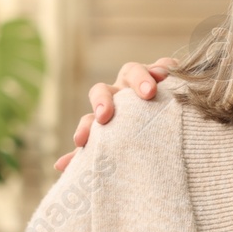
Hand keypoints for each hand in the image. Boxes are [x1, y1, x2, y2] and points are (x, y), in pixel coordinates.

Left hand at [54, 58, 177, 170]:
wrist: (174, 126)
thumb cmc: (142, 140)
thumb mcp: (118, 149)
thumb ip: (90, 156)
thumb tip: (58, 166)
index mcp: (107, 116)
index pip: (90, 119)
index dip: (85, 128)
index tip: (80, 141)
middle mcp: (120, 96)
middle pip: (102, 90)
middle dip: (102, 101)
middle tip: (104, 116)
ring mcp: (141, 81)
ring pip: (131, 71)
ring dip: (138, 79)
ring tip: (149, 92)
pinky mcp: (165, 73)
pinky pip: (164, 65)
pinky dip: (163, 67)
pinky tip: (165, 75)